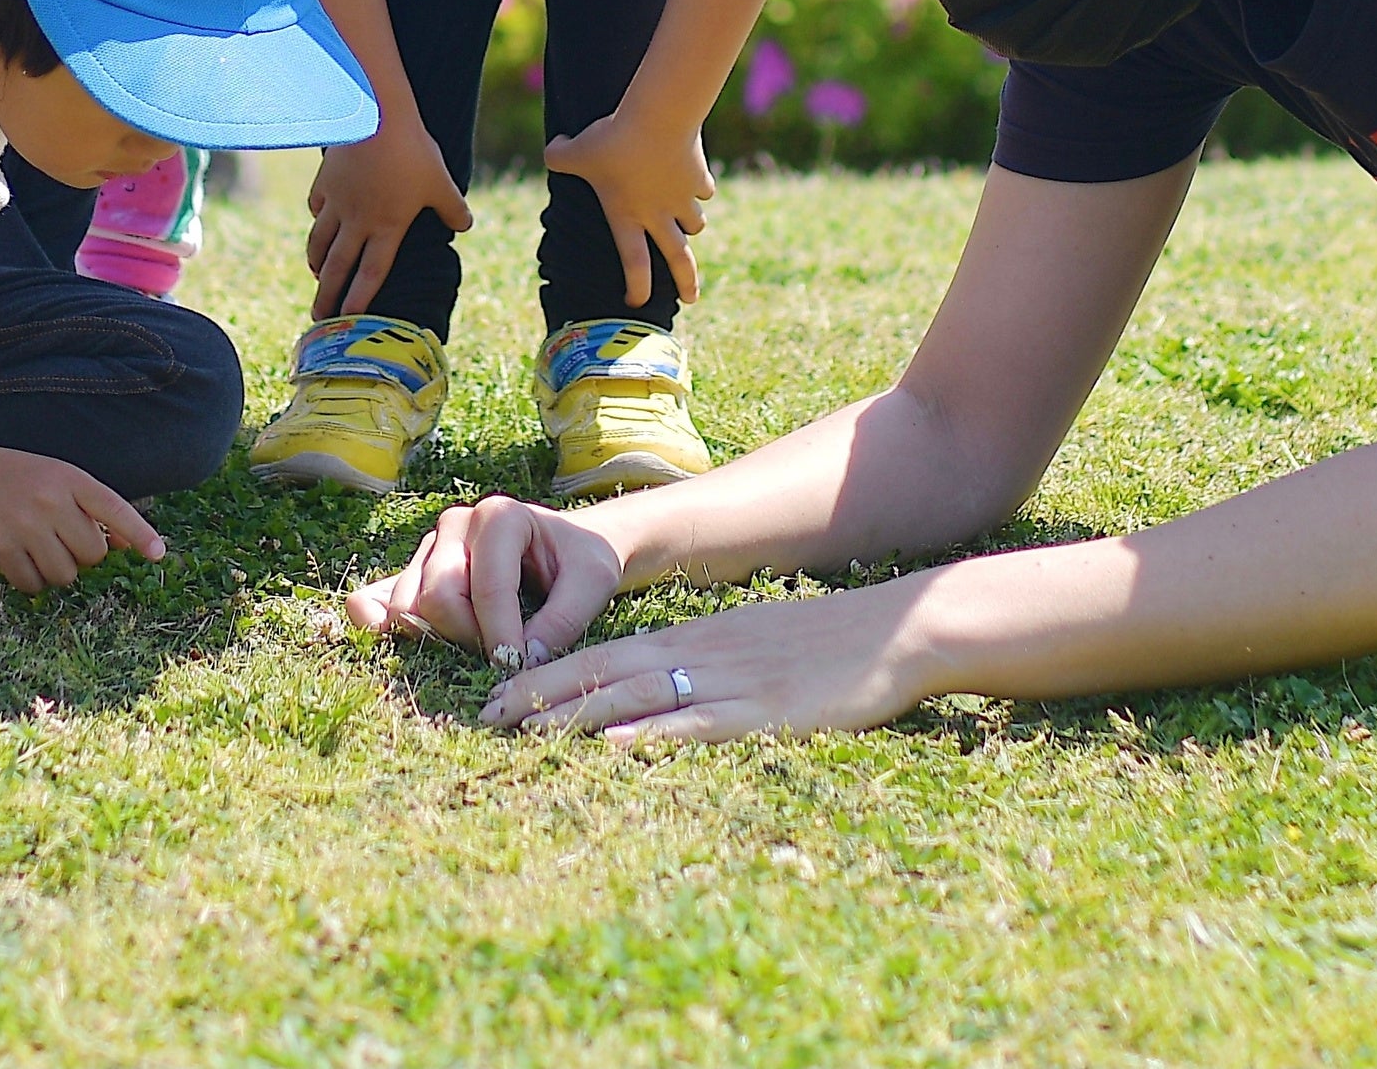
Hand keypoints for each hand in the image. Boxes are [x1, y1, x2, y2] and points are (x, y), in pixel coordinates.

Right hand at [0, 439, 167, 592]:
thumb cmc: (20, 478)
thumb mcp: (60, 478)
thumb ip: (94, 509)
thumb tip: (128, 545)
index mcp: (70, 479)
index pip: (115, 508)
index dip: (140, 533)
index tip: (158, 554)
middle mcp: (51, 502)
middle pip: (93, 553)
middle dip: (84, 554)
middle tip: (63, 539)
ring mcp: (25, 527)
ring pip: (66, 574)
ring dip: (59, 570)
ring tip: (41, 548)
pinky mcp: (1, 550)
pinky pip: (34, 585)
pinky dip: (33, 580)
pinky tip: (22, 559)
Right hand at [305, 123, 472, 320]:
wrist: (375, 115)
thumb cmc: (412, 150)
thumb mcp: (441, 181)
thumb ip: (452, 208)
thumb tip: (465, 226)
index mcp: (388, 226)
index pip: (371, 273)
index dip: (360, 298)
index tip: (350, 318)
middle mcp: (358, 221)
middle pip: (338, 267)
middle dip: (327, 295)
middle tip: (317, 316)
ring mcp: (337, 203)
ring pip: (320, 242)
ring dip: (317, 262)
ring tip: (317, 273)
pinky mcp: (324, 182)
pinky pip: (316, 208)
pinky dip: (317, 220)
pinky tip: (319, 221)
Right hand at [346, 496, 624, 666]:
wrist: (570, 550)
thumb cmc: (581, 562)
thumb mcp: (593, 584)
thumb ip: (564, 620)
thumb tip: (523, 662)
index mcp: (499, 516)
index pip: (486, 586)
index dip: (501, 635)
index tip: (518, 667)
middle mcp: (456, 524)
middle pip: (439, 596)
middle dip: (469, 637)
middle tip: (505, 654)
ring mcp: (431, 545)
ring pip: (411, 603)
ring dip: (439, 638)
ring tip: (476, 644)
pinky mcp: (416, 569)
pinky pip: (384, 595)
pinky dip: (379, 618)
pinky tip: (379, 632)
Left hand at [484, 580, 936, 744]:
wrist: (892, 629)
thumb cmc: (819, 642)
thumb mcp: (745, 643)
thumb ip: (696, 664)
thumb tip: (643, 699)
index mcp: (690, 639)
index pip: (600, 655)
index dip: (544, 676)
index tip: (494, 697)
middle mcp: (697, 655)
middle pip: (604, 673)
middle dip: (541, 694)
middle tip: (484, 716)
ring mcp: (730, 683)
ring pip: (639, 696)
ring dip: (578, 714)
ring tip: (526, 731)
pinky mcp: (765, 713)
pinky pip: (700, 724)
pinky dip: (655, 736)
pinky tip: (619, 747)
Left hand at [540, 106, 712, 308]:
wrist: (658, 118)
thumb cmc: (613, 139)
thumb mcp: (574, 149)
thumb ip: (558, 156)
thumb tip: (553, 150)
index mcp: (627, 216)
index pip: (633, 263)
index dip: (636, 287)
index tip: (637, 302)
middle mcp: (659, 215)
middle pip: (679, 259)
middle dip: (687, 283)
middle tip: (690, 299)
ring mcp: (684, 198)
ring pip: (695, 224)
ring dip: (691, 225)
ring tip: (688, 223)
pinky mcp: (699, 177)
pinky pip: (704, 189)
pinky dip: (700, 188)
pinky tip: (694, 178)